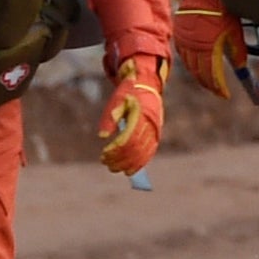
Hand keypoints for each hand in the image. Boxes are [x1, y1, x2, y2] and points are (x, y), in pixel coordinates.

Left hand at [97, 55, 166, 175]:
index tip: (103, 154)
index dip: (115, 150)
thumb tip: (102, 136)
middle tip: (106, 163)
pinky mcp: (156, 134)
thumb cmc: (128, 94)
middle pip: (135, 148)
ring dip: (129, 163)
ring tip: (114, 169)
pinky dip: (140, 163)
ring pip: (143, 153)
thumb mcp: (116, 101)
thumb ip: (109, 118)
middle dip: (120, 159)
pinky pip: (150, 152)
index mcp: (139, 115)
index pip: (127, 138)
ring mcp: (155, 130)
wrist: (147, 87)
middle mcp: (150, 124)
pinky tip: (130, 171)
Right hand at [173, 0, 238, 100]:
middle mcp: (193, 47)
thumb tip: (241, 66)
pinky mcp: (179, 34)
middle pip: (200, 73)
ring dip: (199, 75)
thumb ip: (237, 50)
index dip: (219, 87)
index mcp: (208, 48)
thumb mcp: (235, 30)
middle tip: (218, 90)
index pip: (212, 75)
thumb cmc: (223, 7)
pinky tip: (196, 65)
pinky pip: (184, 54)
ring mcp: (184, 41)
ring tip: (209, 81)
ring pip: (190, 65)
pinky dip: (191, 62)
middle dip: (209, 84)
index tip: (225, 94)